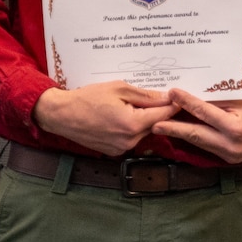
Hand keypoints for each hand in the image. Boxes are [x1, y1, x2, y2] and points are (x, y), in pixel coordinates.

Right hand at [32, 81, 175, 156]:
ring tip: (133, 105)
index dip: (173, 106)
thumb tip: (167, 98)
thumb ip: (146, 95)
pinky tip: (122, 116)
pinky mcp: (114, 152)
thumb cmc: (88, 98)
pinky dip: (132, 128)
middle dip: (157, 112)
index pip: (164, 115)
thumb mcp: (119, 89)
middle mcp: (130, 140)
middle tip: (158, 97)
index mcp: (133, 124)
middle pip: (155, 125)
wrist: (61, 115)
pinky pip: (132, 138)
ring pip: (144, 132)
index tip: (180, 98)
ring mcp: (122, 148)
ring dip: (144, 120)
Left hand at [152, 89, 241, 163]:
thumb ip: (219, 100)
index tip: (172, 93)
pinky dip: (194, 138)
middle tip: (154, 122)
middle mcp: (231, 144)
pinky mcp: (229, 159)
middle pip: (195, 134)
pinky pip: (207, 147)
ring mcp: (230, 155)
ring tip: (162, 127)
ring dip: (180, 134)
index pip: (204, 112)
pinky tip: (182, 132)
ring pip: (199, 142)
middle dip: (173, 128)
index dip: (186, 102)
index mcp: (236, 127)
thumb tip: (194, 94)